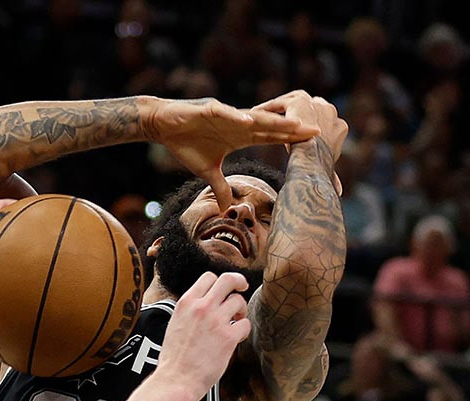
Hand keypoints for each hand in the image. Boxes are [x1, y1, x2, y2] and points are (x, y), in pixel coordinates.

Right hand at [147, 98, 320, 210]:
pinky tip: (251, 122)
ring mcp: (226, 115)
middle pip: (270, 126)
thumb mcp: (206, 171)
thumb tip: (225, 208)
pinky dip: (237, 118)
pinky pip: (226, 114)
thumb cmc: (186, 143)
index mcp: (241, 136)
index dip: (290, 140)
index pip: (271, 137)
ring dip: (274, 121)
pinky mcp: (209, 110)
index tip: (313, 145)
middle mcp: (238, 123)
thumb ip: (219, 186)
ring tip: (295, 124)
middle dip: (292, 129)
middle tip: (318, 132)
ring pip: (254, 118)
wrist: (164, 125)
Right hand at [157, 271, 251, 396]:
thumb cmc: (174, 357)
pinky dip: (243, 330)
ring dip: (240, 310)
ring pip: (239, 301)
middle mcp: (202, 307)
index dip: (219, 282)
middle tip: (242, 287)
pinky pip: (246, 324)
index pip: (208, 277)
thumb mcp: (175, 323)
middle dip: (238, 281)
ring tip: (235, 321)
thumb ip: (190, 310)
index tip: (225, 288)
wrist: (177, 379)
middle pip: (228, 280)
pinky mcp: (228, 337)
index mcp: (185, 303)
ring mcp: (216, 321)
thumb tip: (205, 304)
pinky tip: (235, 338)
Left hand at [254, 90, 348, 194]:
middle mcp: (330, 111)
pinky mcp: (300, 101)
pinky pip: (280, 104)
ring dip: (278, 110)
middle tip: (272, 123)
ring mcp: (316, 104)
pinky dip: (267, 109)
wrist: (313, 160)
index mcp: (339, 126)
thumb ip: (331, 176)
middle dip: (293, 114)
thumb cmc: (321, 171)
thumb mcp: (327, 169)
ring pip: (293, 104)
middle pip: (309, 109)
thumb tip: (338, 193)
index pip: (323, 121)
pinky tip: (254, 114)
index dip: (307, 127)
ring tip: (260, 116)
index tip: (292, 135)